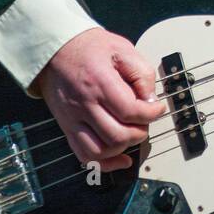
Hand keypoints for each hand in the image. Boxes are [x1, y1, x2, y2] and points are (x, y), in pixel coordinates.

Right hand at [34, 28, 165, 172]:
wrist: (56, 51)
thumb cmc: (90, 48)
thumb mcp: (122, 48)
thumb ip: (141, 73)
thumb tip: (150, 100)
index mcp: (100, 82)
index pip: (130, 111)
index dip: (151, 114)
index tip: (158, 108)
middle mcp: (85, 104)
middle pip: (117, 135)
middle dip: (139, 132)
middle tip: (144, 120)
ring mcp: (73, 119)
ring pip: (101, 151)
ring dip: (124, 148)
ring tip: (133, 133)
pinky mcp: (68, 128)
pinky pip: (85, 156)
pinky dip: (105, 164)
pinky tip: (122, 159)